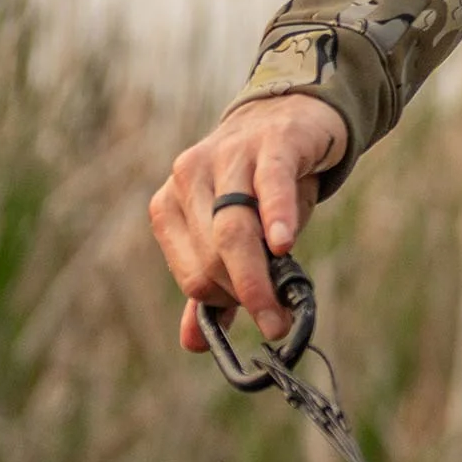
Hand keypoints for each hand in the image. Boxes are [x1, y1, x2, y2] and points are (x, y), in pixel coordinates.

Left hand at [149, 95, 349, 353]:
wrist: (290, 117)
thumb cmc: (261, 187)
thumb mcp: (233, 235)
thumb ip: (213, 284)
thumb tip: (195, 345)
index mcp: (171, 203)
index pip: (191, 272)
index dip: (225, 300)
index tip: (259, 314)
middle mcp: (189, 176)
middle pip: (211, 254)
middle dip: (244, 294)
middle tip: (275, 323)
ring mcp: (229, 156)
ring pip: (234, 227)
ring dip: (257, 274)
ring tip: (281, 309)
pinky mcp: (271, 142)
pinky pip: (269, 184)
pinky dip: (277, 216)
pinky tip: (285, 242)